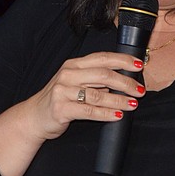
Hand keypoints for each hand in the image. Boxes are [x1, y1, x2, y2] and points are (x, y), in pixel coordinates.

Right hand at [0, 51, 143, 175]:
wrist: (34, 117)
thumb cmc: (59, 100)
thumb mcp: (75, 83)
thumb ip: (95, 80)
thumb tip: (123, 81)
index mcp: (73, 65)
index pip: (102, 58)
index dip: (123, 60)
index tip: (139, 65)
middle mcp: (68, 74)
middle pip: (103, 74)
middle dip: (126, 82)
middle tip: (140, 90)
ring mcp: (63, 91)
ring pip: (98, 95)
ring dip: (119, 100)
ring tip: (133, 104)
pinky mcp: (61, 108)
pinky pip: (89, 111)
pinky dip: (106, 114)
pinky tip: (118, 115)